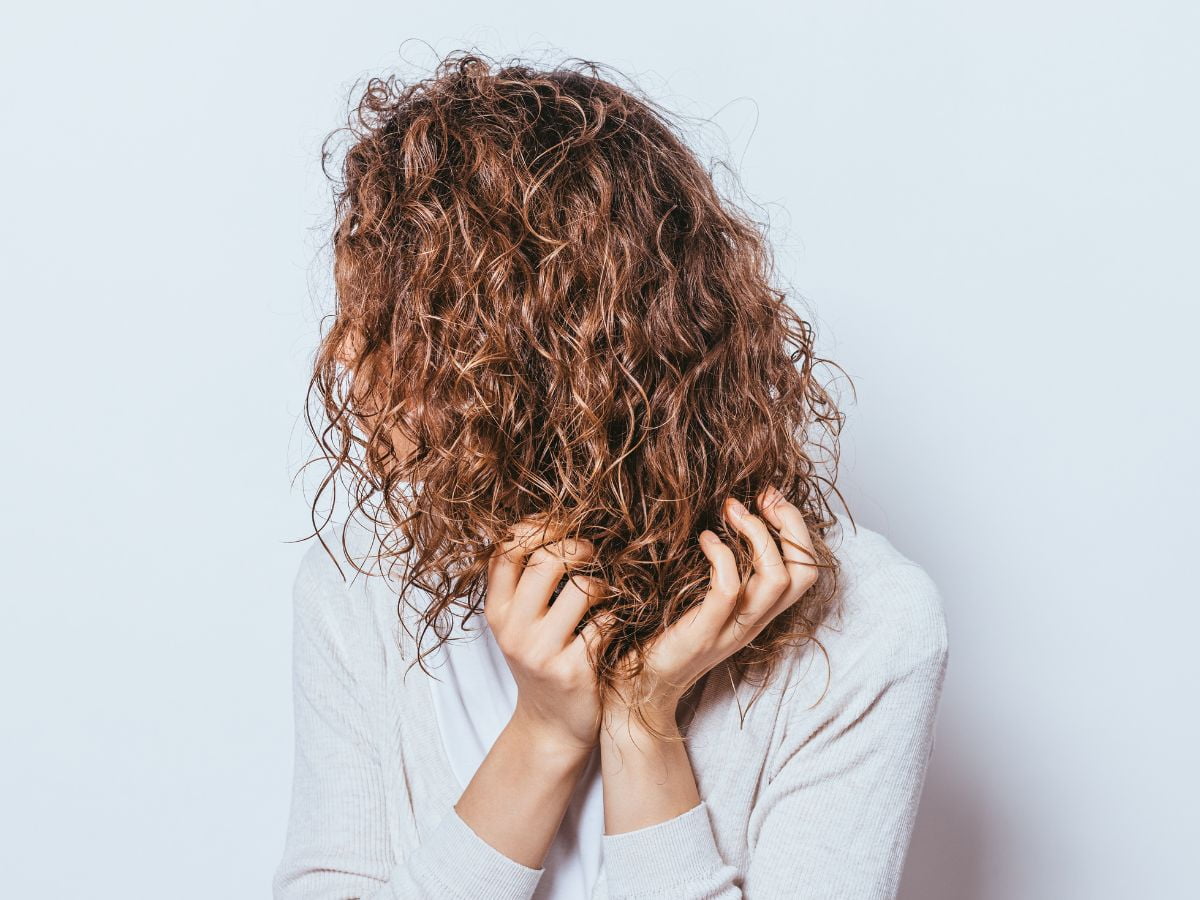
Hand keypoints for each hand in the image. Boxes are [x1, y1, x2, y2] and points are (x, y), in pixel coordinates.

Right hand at [485, 517, 608, 755]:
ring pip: (584, 589)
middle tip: (592, 553)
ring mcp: (542, 653)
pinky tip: (611, 628)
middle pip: (548, 560)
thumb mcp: (518, 623)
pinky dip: (615, 619)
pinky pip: (606, 624)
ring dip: (603, 585)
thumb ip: (524, 581)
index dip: (537, 526)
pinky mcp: (573, 672)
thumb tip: (550, 521)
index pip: (506, 549)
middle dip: (579, 547)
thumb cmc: (541, 662)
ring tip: (604, 595)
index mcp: (497, 611)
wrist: (550, 727)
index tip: (561, 524)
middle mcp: (513, 630)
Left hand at [603, 484, 819, 735]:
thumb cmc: (658, 635)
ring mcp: (731, 630)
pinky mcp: (703, 634)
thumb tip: (716, 516)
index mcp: (757, 613)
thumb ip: (716, 569)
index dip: (795, 528)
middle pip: (803, 573)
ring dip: (758, 535)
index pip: (804, 570)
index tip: (768, 496)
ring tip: (731, 509)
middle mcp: (753, 622)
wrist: (635, 689)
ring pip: (777, 580)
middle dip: (790, 524)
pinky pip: (729, 590)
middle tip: (762, 494)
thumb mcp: (697, 598)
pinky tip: (704, 540)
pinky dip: (722, 556)